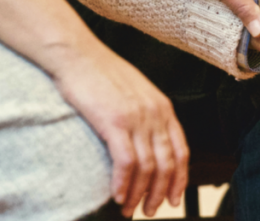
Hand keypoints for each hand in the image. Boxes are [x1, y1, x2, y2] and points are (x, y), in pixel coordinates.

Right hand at [43, 40, 188, 217]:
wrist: (77, 54)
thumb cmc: (100, 73)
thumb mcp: (135, 92)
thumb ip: (146, 115)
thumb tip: (147, 141)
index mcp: (163, 107)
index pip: (182, 151)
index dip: (180, 179)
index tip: (173, 198)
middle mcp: (155, 114)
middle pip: (167, 164)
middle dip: (159, 193)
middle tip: (149, 211)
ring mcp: (137, 118)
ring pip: (148, 167)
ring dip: (139, 194)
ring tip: (129, 209)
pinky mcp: (114, 121)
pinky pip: (126, 162)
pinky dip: (123, 183)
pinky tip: (117, 195)